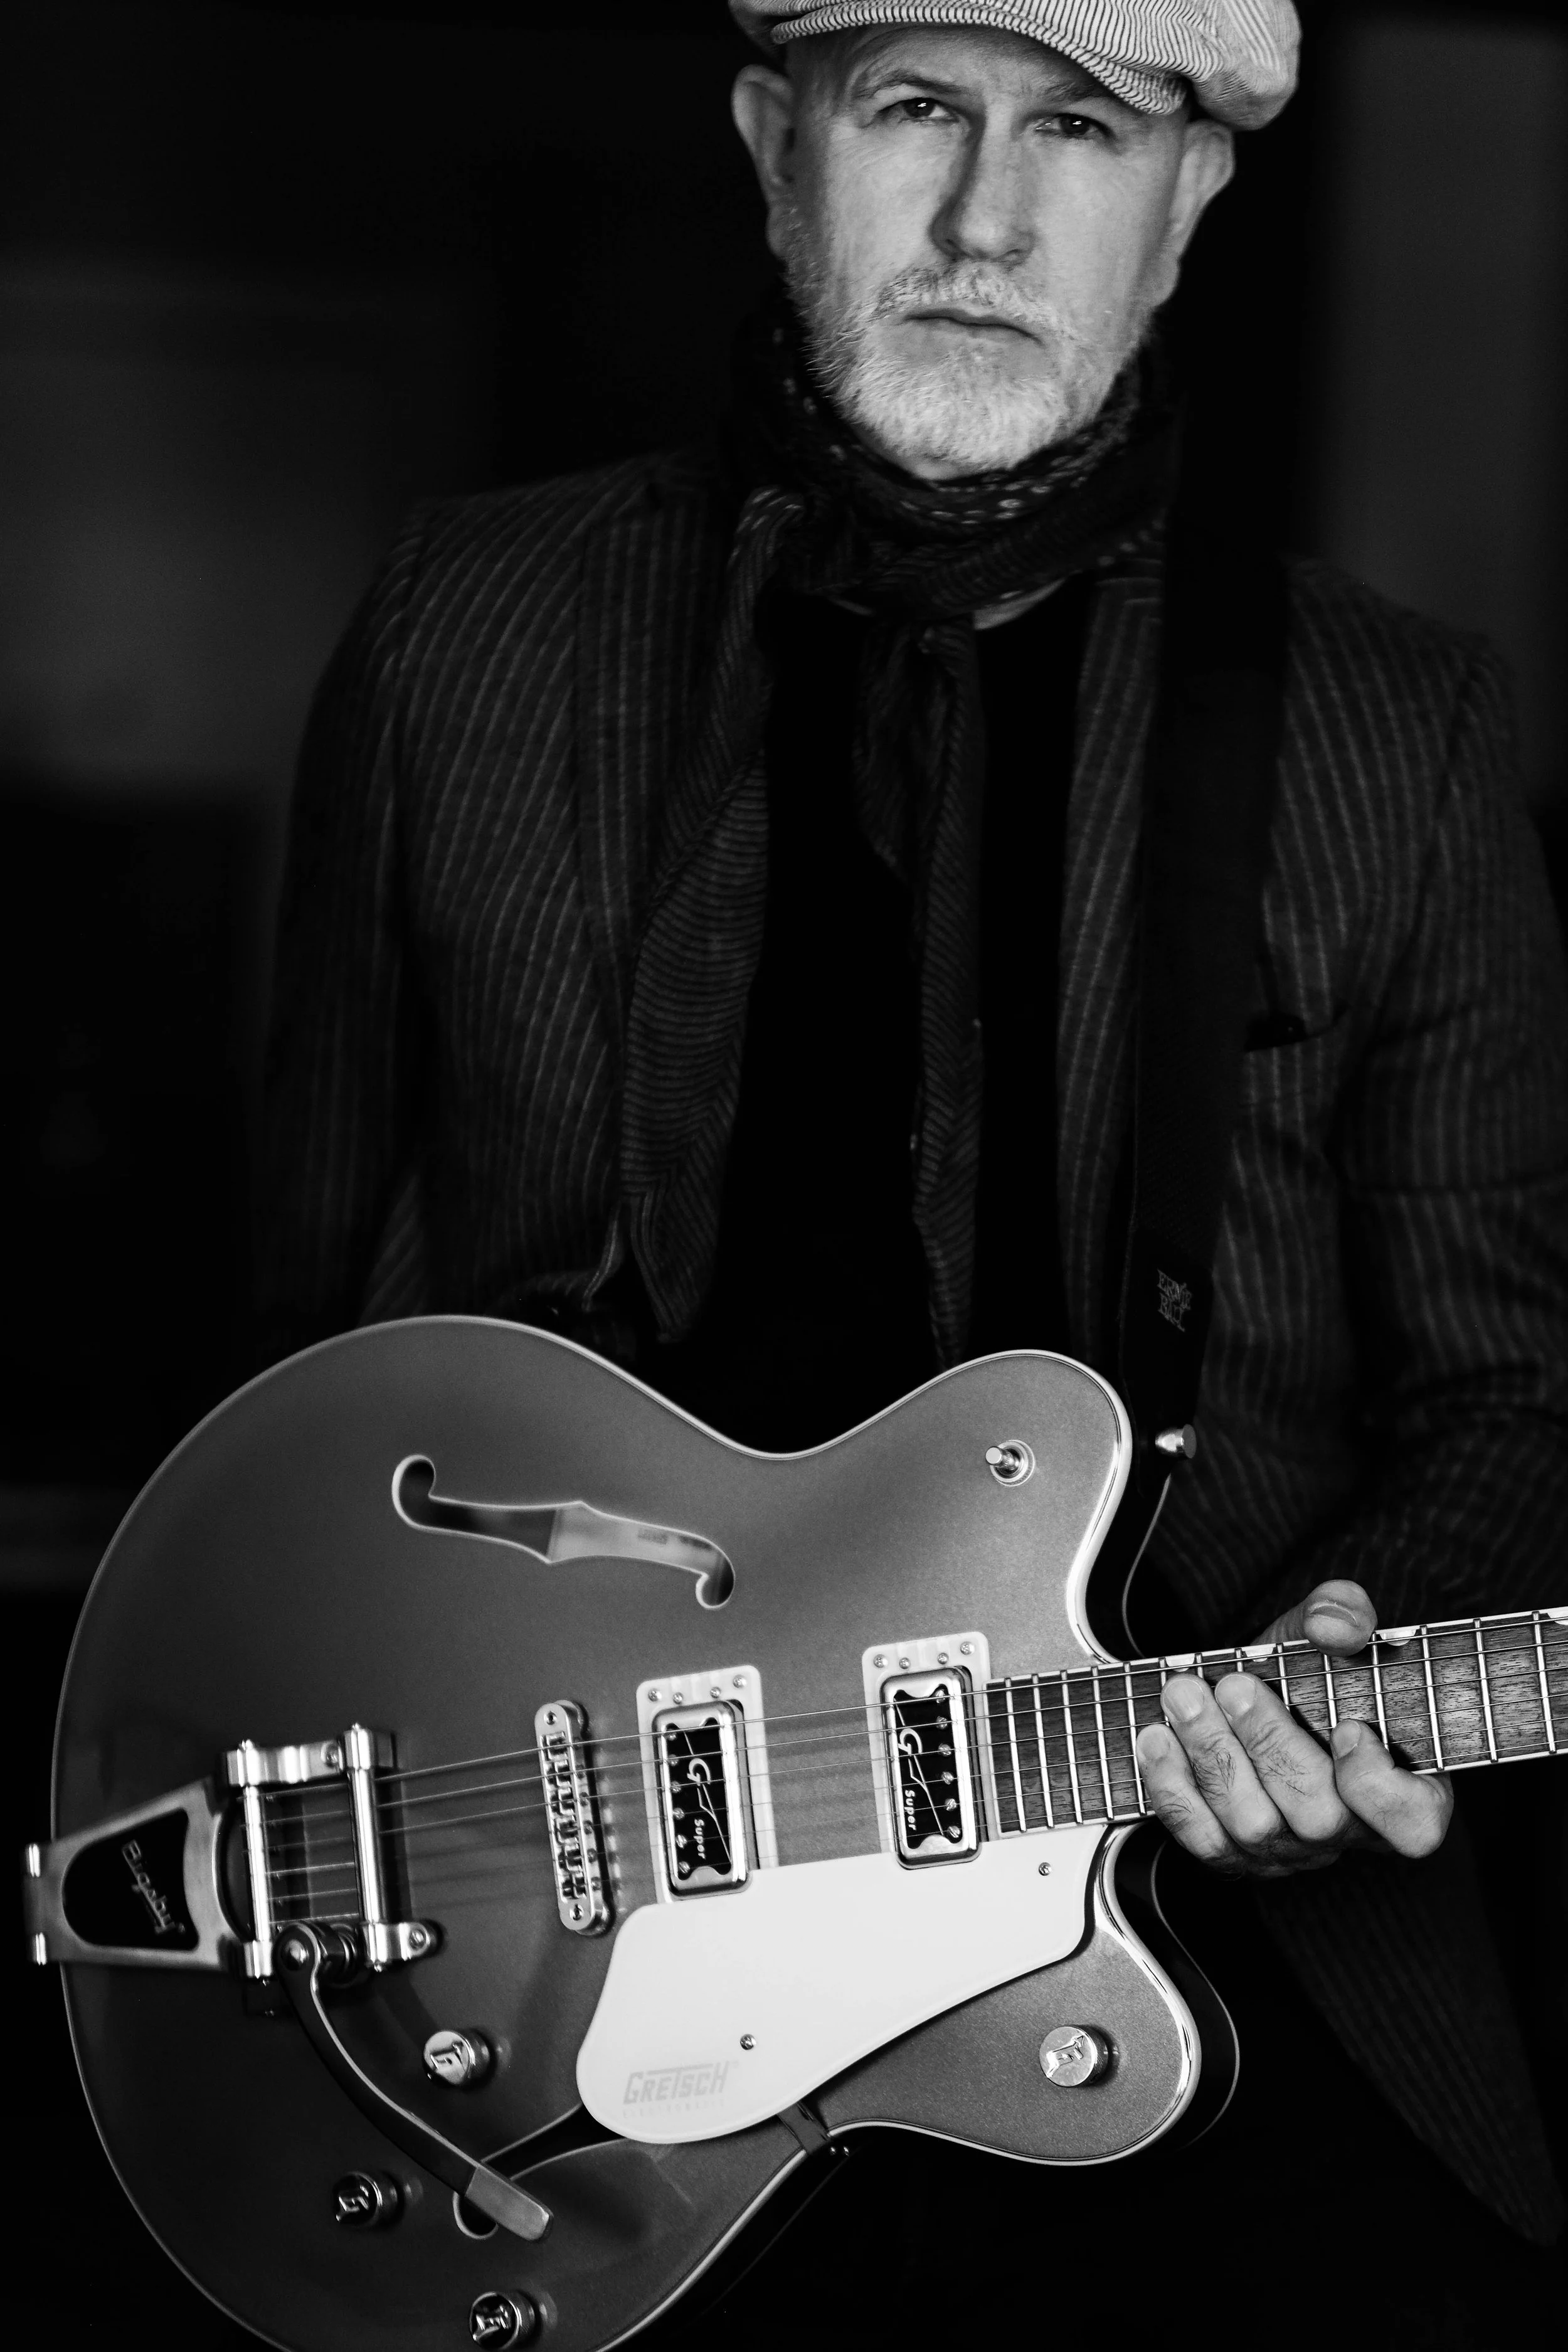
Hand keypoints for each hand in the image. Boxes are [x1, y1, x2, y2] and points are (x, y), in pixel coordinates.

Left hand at [1132, 1579, 1453, 1876]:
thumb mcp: (1326, 1628)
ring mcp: (1290, 1851)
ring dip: (1213, 1756)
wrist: (1248, 1691)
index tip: (1345, 1727)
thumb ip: (1342, 1611)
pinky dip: (1174, 1788)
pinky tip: (1156, 1738)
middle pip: (1319, 1818)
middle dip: (1270, 1745)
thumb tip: (1333, 1625)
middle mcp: (1348, 1832)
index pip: (1411, 1824)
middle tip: (1234, 1686)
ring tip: (1183, 1696)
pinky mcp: (1235, 1856)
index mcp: (1401, 1789)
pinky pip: (1203, 1840)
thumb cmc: (1307, 1668)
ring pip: (1254, 1828)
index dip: (1378, 1786)